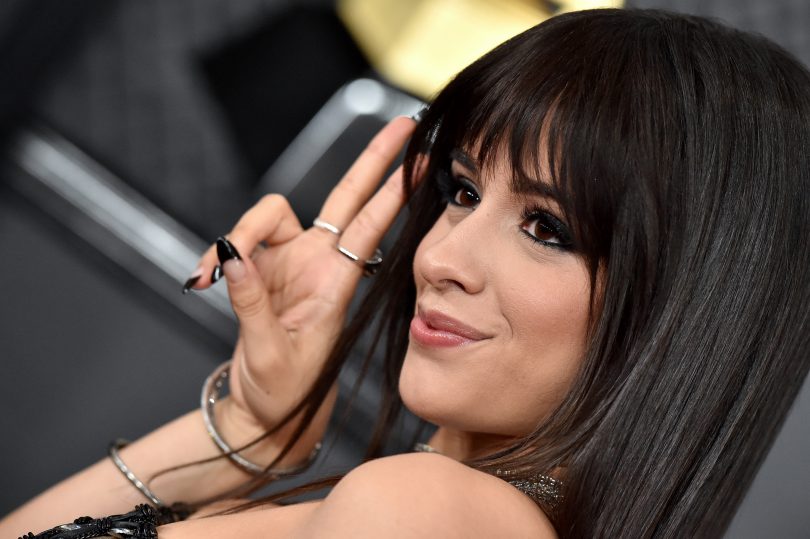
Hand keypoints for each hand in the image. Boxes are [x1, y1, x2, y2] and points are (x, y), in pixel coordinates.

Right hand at [190, 117, 417, 437]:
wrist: (265, 411)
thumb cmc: (283, 392)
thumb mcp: (269, 354)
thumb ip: (250, 304)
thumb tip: (232, 255)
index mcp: (334, 284)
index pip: (369, 226)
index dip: (392, 191)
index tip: (419, 160)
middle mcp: (317, 265)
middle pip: (346, 198)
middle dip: (373, 161)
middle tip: (403, 126)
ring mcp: (289, 263)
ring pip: (270, 214)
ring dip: (240, 232)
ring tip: (207, 277)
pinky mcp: (260, 269)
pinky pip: (238, 241)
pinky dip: (217, 255)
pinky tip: (201, 279)